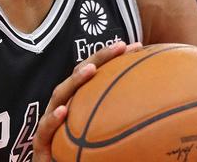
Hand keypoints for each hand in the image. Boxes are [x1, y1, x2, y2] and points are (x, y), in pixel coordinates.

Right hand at [32, 41, 142, 161]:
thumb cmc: (83, 158)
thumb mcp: (102, 139)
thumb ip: (121, 125)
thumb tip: (156, 116)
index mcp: (79, 103)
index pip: (95, 74)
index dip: (112, 59)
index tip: (135, 46)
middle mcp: (64, 107)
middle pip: (79, 76)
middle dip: (98, 58)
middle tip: (121, 46)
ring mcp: (50, 122)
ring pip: (59, 96)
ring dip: (75, 81)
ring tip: (90, 70)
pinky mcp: (41, 145)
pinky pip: (44, 130)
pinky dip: (52, 120)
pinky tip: (63, 112)